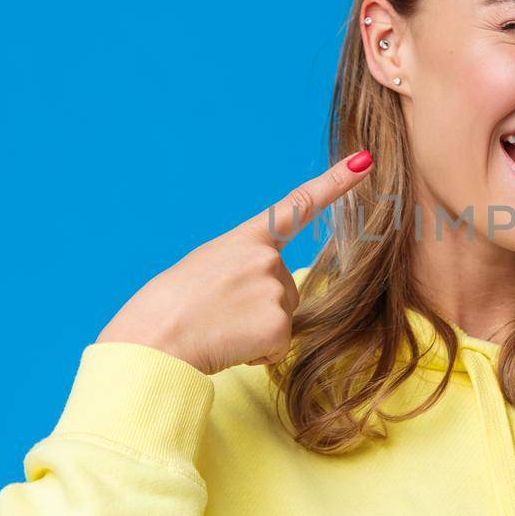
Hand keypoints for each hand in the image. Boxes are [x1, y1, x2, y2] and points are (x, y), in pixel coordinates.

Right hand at [95, 150, 373, 374]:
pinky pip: (278, 345)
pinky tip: (228, 346)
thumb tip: (265, 288)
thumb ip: (240, 265)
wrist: (151, 342)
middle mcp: (266, 258)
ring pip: (281, 317)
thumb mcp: (203, 267)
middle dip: (258, 305)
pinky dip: (257, 353)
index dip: (335, 183)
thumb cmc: (165, 308)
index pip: (297, 206)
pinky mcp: (278, 325)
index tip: (363, 162)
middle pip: (284, 287)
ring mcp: (274, 289)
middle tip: (217, 313)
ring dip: (254, 330)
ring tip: (218, 328)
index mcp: (245, 239)